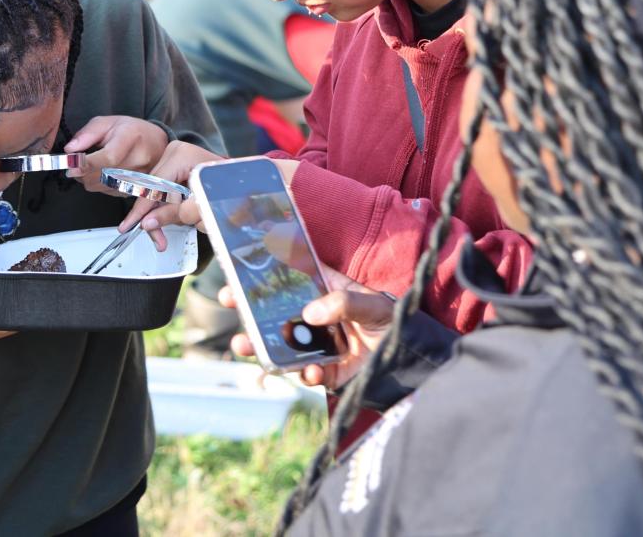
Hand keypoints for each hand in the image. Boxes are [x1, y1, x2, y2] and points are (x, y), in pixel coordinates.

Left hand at [64, 115, 168, 192]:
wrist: (157, 143)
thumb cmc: (130, 130)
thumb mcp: (107, 122)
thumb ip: (87, 134)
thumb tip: (70, 150)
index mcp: (131, 137)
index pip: (109, 157)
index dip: (87, 164)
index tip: (71, 167)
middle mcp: (139, 159)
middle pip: (103, 175)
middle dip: (82, 172)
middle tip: (75, 164)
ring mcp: (140, 177)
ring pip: (103, 186)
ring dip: (88, 179)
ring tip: (89, 167)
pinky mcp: (136, 189)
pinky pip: (108, 192)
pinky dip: (99, 185)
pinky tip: (102, 173)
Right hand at [116, 141, 223, 247]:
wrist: (247, 180)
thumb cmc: (230, 189)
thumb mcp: (202, 205)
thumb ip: (174, 213)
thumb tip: (147, 224)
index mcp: (181, 156)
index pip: (154, 185)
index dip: (142, 209)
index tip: (130, 225)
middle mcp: (174, 153)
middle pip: (152, 190)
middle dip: (153, 217)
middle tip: (159, 241)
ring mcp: (174, 159)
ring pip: (156, 193)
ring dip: (164, 215)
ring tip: (176, 229)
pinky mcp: (176, 169)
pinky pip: (164, 192)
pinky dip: (169, 208)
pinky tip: (179, 217)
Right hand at [218, 260, 391, 390]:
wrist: (413, 362)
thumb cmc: (393, 321)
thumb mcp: (373, 304)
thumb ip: (345, 302)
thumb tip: (311, 313)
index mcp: (324, 290)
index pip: (289, 277)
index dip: (263, 272)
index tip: (239, 269)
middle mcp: (314, 317)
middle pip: (274, 311)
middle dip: (248, 308)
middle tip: (229, 302)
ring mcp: (316, 345)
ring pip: (280, 344)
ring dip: (259, 345)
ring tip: (245, 345)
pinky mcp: (324, 372)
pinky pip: (306, 373)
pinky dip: (303, 374)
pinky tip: (309, 372)